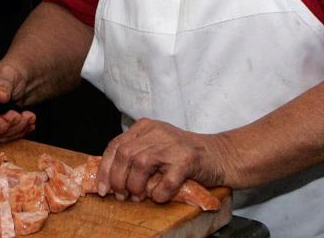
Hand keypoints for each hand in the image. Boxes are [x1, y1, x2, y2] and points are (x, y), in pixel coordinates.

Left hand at [96, 118, 227, 202]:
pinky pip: (166, 181)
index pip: (116, 145)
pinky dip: (159, 193)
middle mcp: (157, 132)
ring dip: (136, 186)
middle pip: (125, 154)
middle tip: (121, 196)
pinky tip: (160, 197)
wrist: (220, 156)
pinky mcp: (188, 159)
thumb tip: (109, 180)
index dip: (106, 169)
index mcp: (146, 127)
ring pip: (141, 164)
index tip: (102, 189)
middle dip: (118, 179)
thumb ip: (135, 154)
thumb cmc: (185, 156)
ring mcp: (173, 144)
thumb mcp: (156, 148)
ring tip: (139, 197)